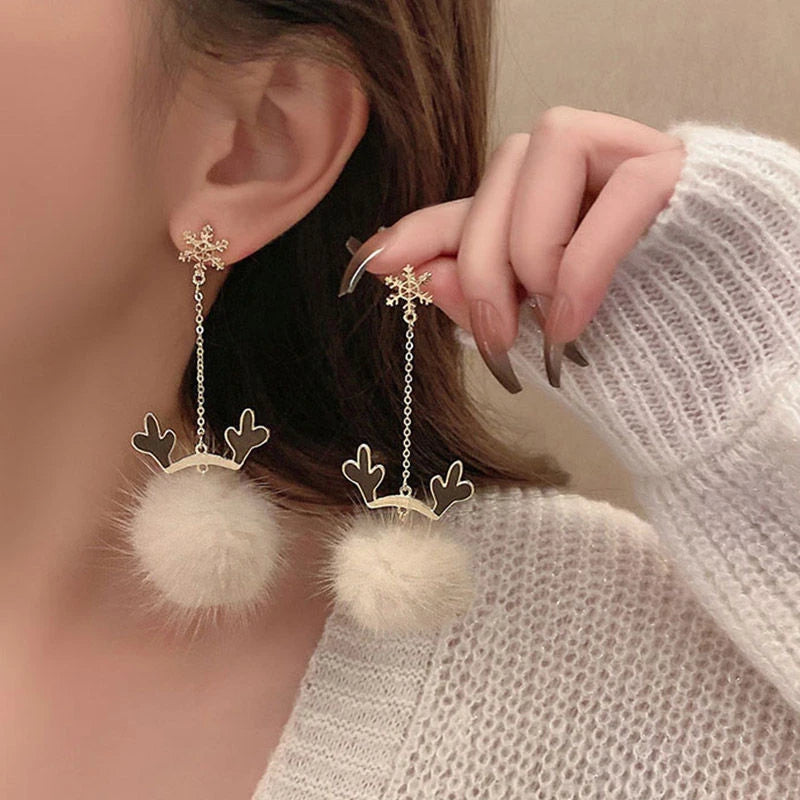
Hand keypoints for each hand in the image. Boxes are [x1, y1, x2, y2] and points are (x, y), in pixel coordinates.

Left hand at [338, 106, 686, 389]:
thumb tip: (427, 273)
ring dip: (532, 248)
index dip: (421, 227)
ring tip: (553, 324)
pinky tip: (576, 322)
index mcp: (554, 211)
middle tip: (498, 342)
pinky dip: (583, 261)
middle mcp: (591, 170)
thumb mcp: (544, 336)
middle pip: (502, 169)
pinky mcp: (686, 169)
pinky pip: (622, 189)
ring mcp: (637, 157)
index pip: (474, 201)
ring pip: (549, 146)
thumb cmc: (638, 355)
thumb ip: (488, 300)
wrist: (732, 375)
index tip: (375, 263)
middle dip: (483, 261)